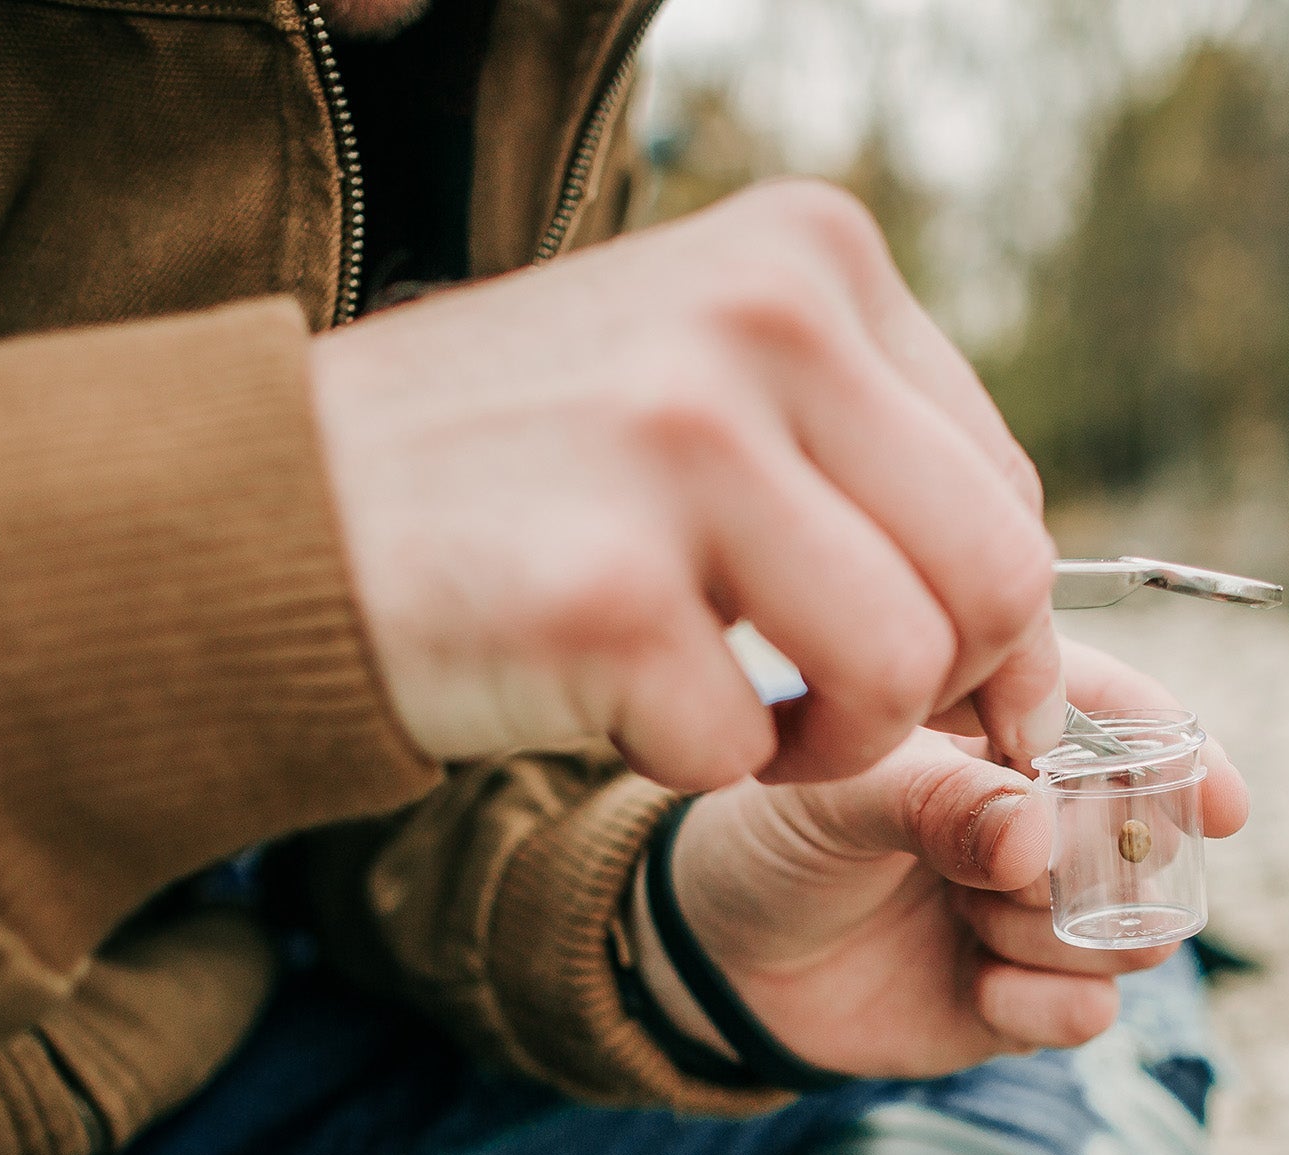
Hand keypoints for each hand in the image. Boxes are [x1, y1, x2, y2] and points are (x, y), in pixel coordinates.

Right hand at [308, 180, 1066, 790]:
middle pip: (995, 579)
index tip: (923, 675)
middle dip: (942, 693)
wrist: (260, 514)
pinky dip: (691, 766)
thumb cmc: (508, 472)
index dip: (985, 619)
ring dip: (834, 744)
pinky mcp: (602, 590)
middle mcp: (760, 320)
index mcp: (810, 254)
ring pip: (902, 670)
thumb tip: (1028, 605)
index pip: (1004, 479)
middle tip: (845, 720)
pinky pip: (744, 746)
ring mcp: (677, 446)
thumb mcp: (699, 372)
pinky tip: (615, 706)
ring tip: (741, 722)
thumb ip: (859, 442)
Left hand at [631, 639, 1251, 1076]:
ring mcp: (1043, 909)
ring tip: (967, 918)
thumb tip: (1044, 835)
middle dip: (1099, 860)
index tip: (1214, 804)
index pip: (1130, 722)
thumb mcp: (837, 797)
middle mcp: (1046, 815)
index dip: (1183, 758)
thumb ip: (938, 802)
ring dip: (1058, 930)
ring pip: (1135, 931)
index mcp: (1006, 726)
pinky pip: (1089, 1011)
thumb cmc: (770, 839)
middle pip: (1151, 837)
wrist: (716, 962)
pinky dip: (1042, 1004)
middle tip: (1013, 871)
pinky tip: (978, 985)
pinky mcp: (1027, 997)